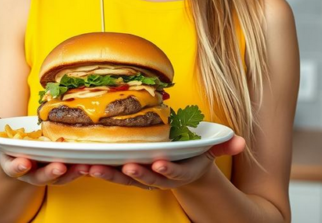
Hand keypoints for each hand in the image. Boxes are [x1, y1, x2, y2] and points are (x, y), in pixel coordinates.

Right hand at [0, 113, 89, 185]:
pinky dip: (83, 169)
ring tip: (82, 167)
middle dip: (49, 173)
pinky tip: (94, 162)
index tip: (24, 163)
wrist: (23, 161)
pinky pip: (73, 172)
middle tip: (59, 167)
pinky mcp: (64, 171)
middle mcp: (30, 172)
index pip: (13, 167)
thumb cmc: (11, 144)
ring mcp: (47, 173)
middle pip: (39, 176)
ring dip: (71, 173)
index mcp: (13, 163)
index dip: (17, 166)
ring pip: (60, 177)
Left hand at [88, 135, 245, 190]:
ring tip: (93, 168)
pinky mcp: (125, 172)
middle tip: (125, 166)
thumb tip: (239, 142)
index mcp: (179, 171)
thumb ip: (222, 146)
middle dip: (135, 173)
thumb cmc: (192, 154)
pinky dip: (96, 169)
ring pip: (123, 179)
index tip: (160, 162)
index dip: (167, 169)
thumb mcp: (209, 149)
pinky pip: (110, 172)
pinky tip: (82, 163)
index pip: (174, 172)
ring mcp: (141, 176)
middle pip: (145, 179)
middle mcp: (159, 177)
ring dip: (108, 175)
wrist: (179, 168)